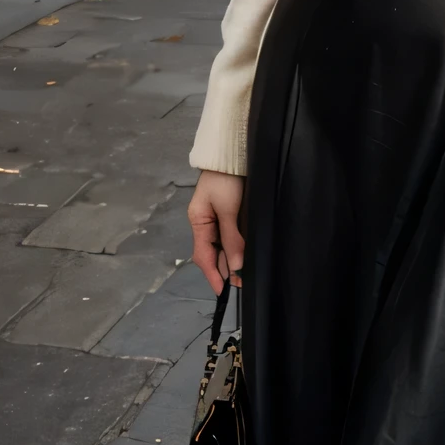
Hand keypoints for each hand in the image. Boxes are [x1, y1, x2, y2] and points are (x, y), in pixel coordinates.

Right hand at [188, 170, 245, 294]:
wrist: (233, 153)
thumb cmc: (226, 179)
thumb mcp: (228, 209)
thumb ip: (231, 237)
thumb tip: (236, 266)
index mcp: (199, 222)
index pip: (203, 255)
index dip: (213, 274)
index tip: (222, 291)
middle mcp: (206, 223)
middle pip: (213, 253)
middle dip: (225, 269)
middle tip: (242, 284)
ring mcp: (218, 218)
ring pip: (223, 246)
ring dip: (232, 260)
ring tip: (244, 275)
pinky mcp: (231, 213)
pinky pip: (231, 236)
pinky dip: (237, 247)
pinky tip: (245, 256)